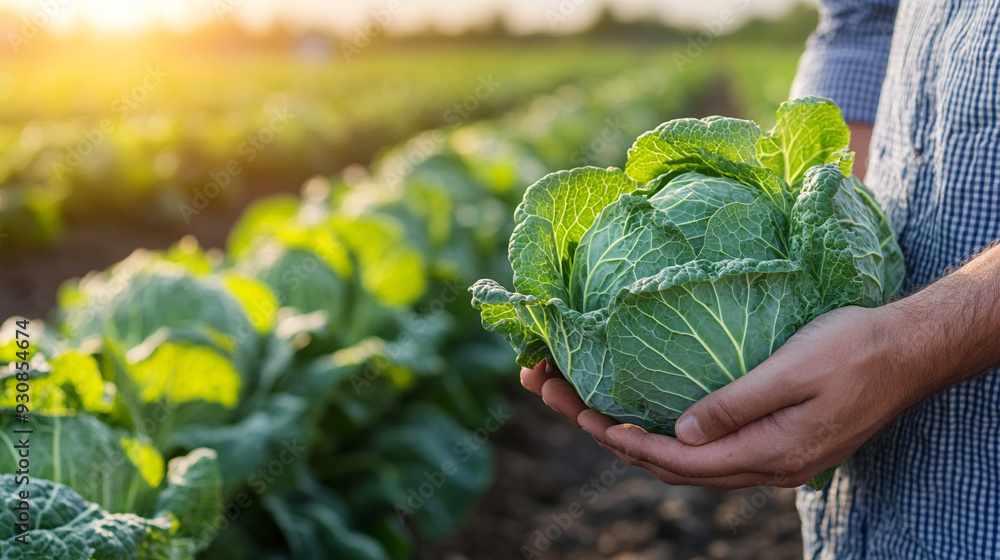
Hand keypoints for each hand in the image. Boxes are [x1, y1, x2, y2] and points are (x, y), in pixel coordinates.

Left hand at [522, 305, 917, 487]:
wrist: (909, 352)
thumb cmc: (855, 350)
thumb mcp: (794, 370)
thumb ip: (737, 404)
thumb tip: (679, 433)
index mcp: (768, 451)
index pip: (680, 460)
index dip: (627, 443)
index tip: (585, 418)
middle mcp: (764, 463)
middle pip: (674, 464)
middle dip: (613, 437)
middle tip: (564, 401)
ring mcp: (770, 455)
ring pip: (688, 460)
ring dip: (636, 437)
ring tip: (588, 407)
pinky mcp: (774, 439)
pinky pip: (708, 448)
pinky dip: (669, 436)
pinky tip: (647, 414)